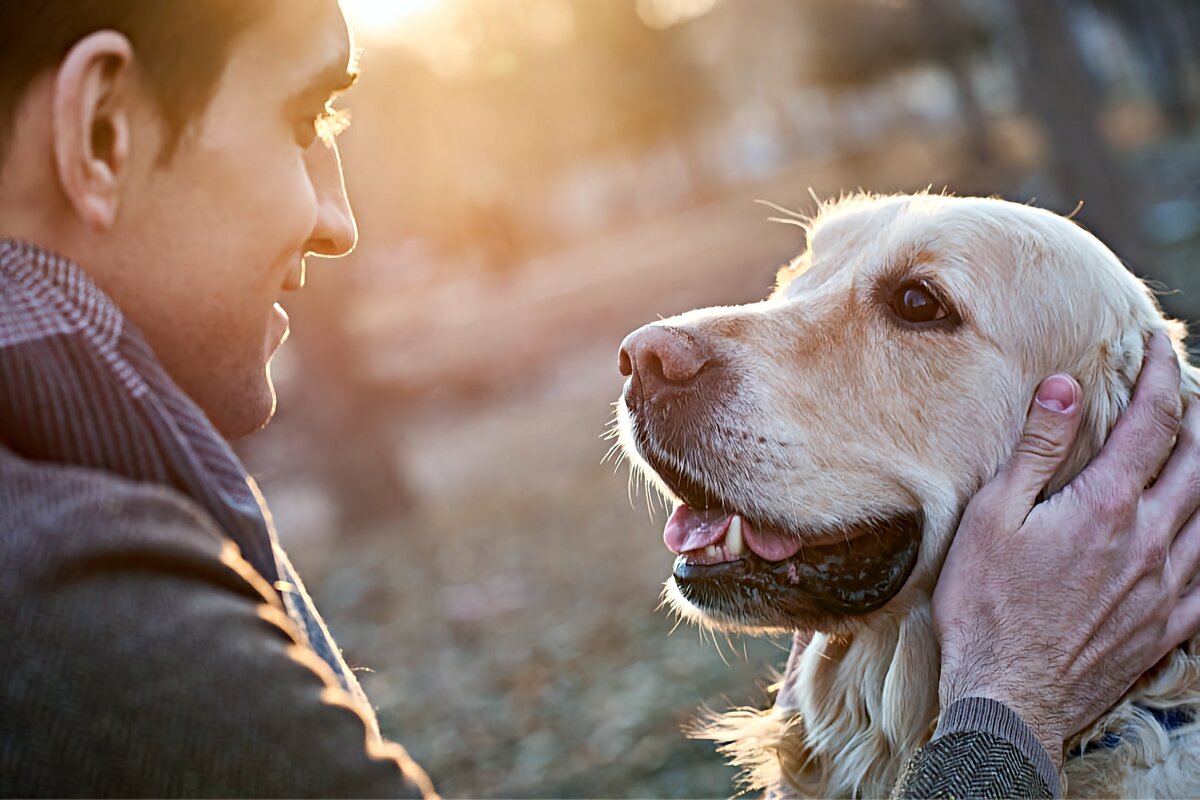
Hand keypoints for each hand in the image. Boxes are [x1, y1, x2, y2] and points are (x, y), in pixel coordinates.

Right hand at [934, 332, 1199, 766]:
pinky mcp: (1169, 625)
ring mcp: (1167, 585)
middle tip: (1189, 390)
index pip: (1151, 422)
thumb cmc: (987, 606)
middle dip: (1198, 416)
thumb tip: (1064, 387)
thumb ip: (1037, 450)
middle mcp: (1151, 540)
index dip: (1159, 375)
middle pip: (1199, 462)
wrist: (1009, 697)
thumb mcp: (993, 517)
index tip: (1158, 343)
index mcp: (1107, 505)